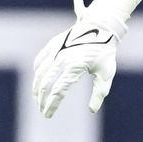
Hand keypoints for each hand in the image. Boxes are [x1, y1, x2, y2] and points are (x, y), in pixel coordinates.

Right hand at [32, 0, 122, 117]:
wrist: (102, 26)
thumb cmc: (105, 51)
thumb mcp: (106, 72)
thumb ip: (99, 92)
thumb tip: (92, 110)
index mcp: (74, 67)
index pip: (58, 91)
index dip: (51, 105)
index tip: (48, 114)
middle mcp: (62, 58)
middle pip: (44, 84)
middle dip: (41, 100)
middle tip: (42, 109)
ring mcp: (56, 50)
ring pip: (39, 73)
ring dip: (36, 88)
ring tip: (38, 99)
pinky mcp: (53, 44)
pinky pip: (39, 60)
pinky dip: (37, 72)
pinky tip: (39, 80)